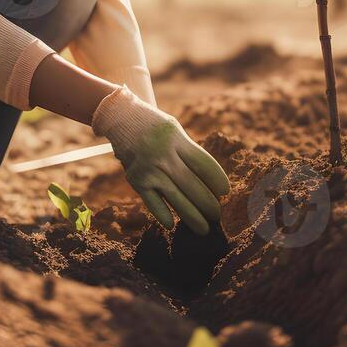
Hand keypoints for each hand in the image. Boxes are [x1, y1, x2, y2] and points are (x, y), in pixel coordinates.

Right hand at [90, 84, 228, 234]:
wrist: (121, 117)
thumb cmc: (156, 127)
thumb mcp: (175, 130)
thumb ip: (189, 152)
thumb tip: (208, 184)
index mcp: (176, 139)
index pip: (203, 164)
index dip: (217, 181)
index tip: (226, 193)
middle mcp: (162, 154)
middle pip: (192, 185)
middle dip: (209, 204)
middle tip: (217, 215)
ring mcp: (148, 168)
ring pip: (176, 198)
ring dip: (193, 217)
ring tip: (204, 229)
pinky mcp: (135, 180)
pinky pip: (152, 202)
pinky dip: (163, 215)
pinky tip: (172, 225)